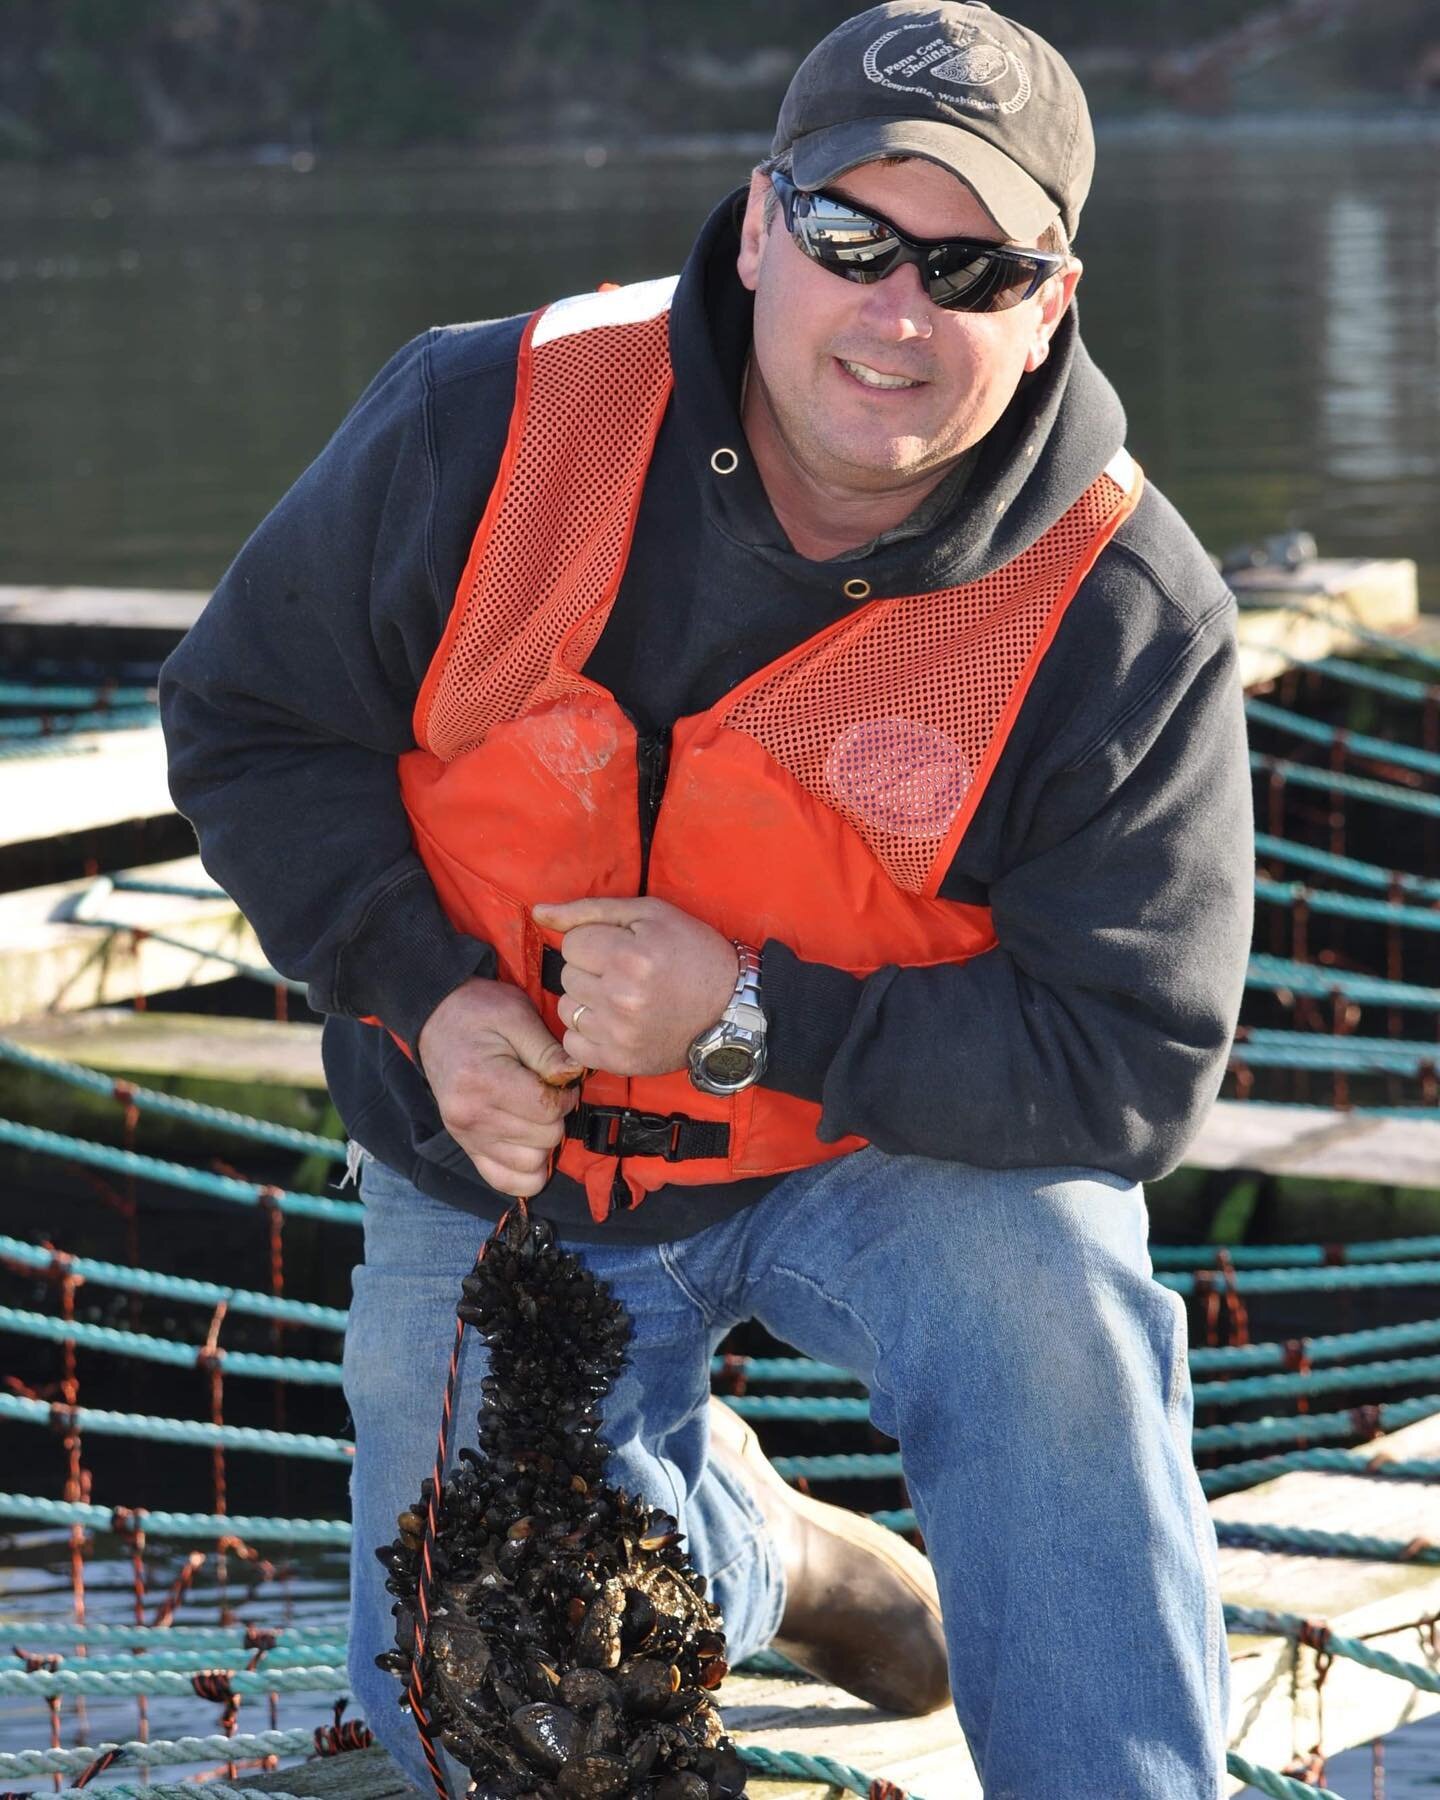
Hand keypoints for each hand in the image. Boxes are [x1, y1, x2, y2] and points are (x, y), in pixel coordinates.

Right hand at [416, 978, 581, 1196]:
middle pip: (544, 1139)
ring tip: (535, 1112)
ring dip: (544, 1141)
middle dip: (557, 1116)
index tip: (559, 1078)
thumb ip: (549, 1051)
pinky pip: (505, 1181)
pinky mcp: (466, 1146)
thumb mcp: (517, 1015)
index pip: (547, 1111)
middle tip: (547, 1091)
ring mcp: (465, 1136)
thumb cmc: (478, 1012)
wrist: (436, 1018)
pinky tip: (530, 1143)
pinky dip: (526, 1170)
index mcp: (483, 1081)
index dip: (566, 1095)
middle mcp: (470, 1116)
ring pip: (531, 1165)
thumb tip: (575, 1076)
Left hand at [531, 897, 737, 1075]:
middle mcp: (622, 997)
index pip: (572, 943)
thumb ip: (589, 911)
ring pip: (566, 1007)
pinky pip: (573, 1042)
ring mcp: (619, 1033)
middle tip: (627, 973)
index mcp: (630, 956)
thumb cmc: (692, 953)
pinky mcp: (619, 1061)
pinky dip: (588, 1032)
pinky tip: (615, 1022)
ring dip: (588, 1000)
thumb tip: (539, 912)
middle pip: (567, 975)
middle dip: (591, 969)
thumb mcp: (649, 915)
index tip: (623, 948)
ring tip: (622, 997)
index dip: (595, 941)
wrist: (730, 1008)